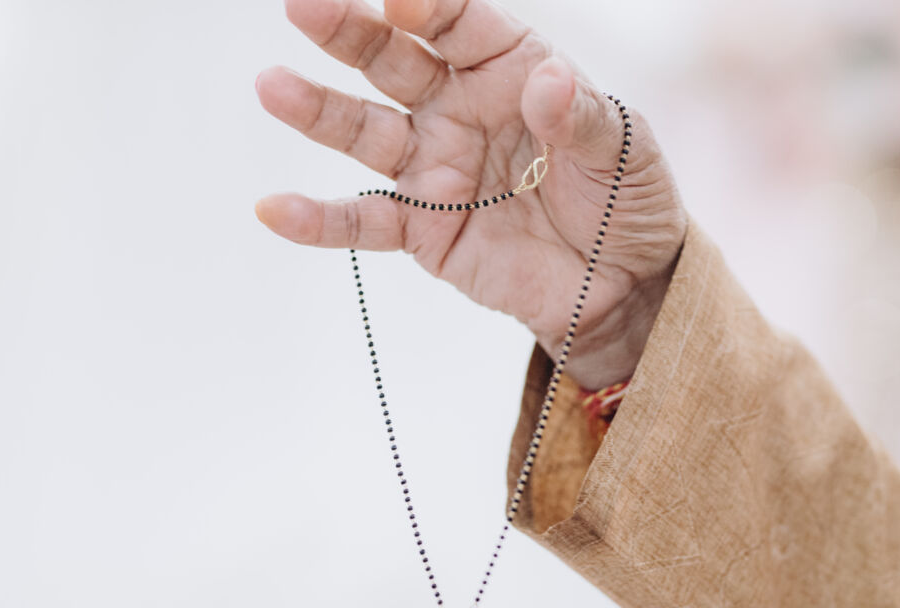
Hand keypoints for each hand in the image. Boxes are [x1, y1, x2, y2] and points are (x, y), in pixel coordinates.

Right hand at [255, 0, 686, 388]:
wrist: (622, 287)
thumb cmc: (627, 200)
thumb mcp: (625, 150)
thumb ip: (581, 117)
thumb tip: (548, 81)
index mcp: (511, 67)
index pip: (460, 22)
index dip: (427, 4)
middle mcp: (460, 106)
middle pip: (394, 61)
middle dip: (350, 32)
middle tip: (304, 3)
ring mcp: (434, 167)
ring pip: (365, 131)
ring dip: (318, 110)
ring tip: (271, 86)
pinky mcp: (422, 229)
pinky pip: (364, 222)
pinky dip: (318, 221)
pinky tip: (273, 210)